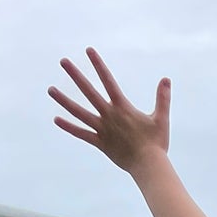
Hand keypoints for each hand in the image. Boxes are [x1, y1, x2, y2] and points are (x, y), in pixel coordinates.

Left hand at [49, 49, 169, 173]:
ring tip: (50, 89)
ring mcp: (102, 129)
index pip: (108, 80)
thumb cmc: (156, 143)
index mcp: (122, 107)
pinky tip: (56, 119)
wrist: (148, 165)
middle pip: (88, 92)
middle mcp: (109, 115)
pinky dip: (69, 127)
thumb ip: (162, 98)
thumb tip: (166, 79)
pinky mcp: (100, 143)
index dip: (98, 65)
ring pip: (79, 112)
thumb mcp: (161, 119)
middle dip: (75, 75)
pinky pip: (81, 134)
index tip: (88, 51)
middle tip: (63, 61)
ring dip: (64, 100)